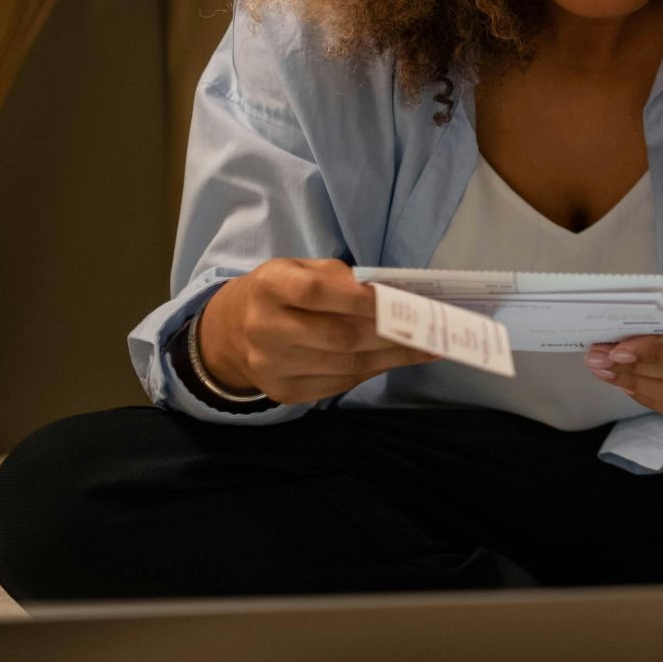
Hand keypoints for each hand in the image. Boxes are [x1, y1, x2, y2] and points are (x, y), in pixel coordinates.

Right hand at [199, 257, 440, 403]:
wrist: (233, 331)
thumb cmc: (282, 292)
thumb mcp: (302, 269)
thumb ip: (343, 279)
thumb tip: (396, 295)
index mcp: (269, 287)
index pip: (316, 293)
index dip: (362, 299)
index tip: (403, 300)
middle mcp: (264, 328)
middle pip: (339, 336)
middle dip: (391, 333)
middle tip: (430, 329)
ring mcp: (271, 365)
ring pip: (345, 365)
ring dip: (392, 357)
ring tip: (425, 346)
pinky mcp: (283, 392)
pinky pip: (339, 384)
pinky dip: (373, 371)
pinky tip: (395, 360)